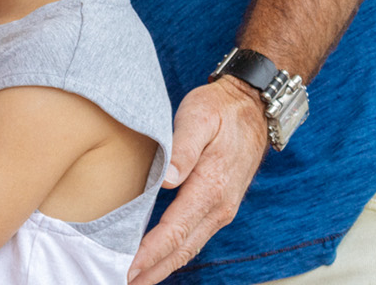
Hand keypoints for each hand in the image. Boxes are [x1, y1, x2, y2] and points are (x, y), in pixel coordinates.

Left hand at [128, 77, 269, 284]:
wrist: (253, 107)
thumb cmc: (220, 109)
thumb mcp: (199, 117)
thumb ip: (183, 148)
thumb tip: (168, 179)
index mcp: (211, 187)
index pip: (175, 231)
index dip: (150, 253)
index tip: (128, 266)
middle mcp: (219, 206)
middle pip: (182, 250)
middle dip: (153, 270)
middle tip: (122, 281)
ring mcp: (222, 209)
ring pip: (190, 248)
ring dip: (163, 266)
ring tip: (136, 279)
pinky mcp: (220, 206)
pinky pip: (195, 238)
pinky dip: (175, 254)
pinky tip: (159, 258)